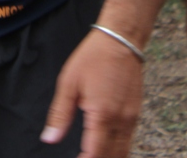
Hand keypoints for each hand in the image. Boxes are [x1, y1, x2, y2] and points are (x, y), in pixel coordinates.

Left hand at [40, 28, 142, 157]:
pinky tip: (107, 150)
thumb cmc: (93, 57)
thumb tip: (50, 138)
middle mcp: (120, 121)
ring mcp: (131, 119)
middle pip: (112, 157)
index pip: (94, 154)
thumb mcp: (69, 82)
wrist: (120, 40)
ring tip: (92, 155)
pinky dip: (118, 151)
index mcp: (102, 115)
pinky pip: (129, 142)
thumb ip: (60, 114)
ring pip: (123, 153)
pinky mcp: (136, 114)